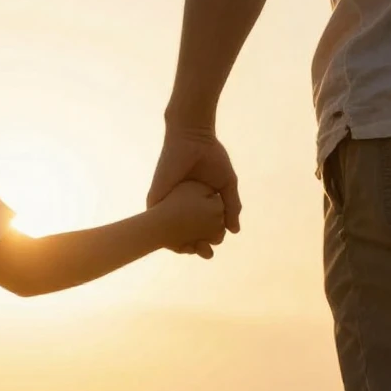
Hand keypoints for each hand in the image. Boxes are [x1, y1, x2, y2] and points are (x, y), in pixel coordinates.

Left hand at [147, 125, 241, 258]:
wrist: (194, 139)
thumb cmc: (211, 158)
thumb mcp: (226, 186)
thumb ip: (231, 207)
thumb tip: (234, 231)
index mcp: (198, 203)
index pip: (201, 228)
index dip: (208, 240)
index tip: (215, 245)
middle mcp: (181, 206)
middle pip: (186, 234)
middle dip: (195, 247)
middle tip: (205, 252)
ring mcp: (168, 203)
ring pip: (170, 232)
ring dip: (180, 244)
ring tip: (194, 249)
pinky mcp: (156, 199)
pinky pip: (156, 222)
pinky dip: (165, 234)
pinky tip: (178, 242)